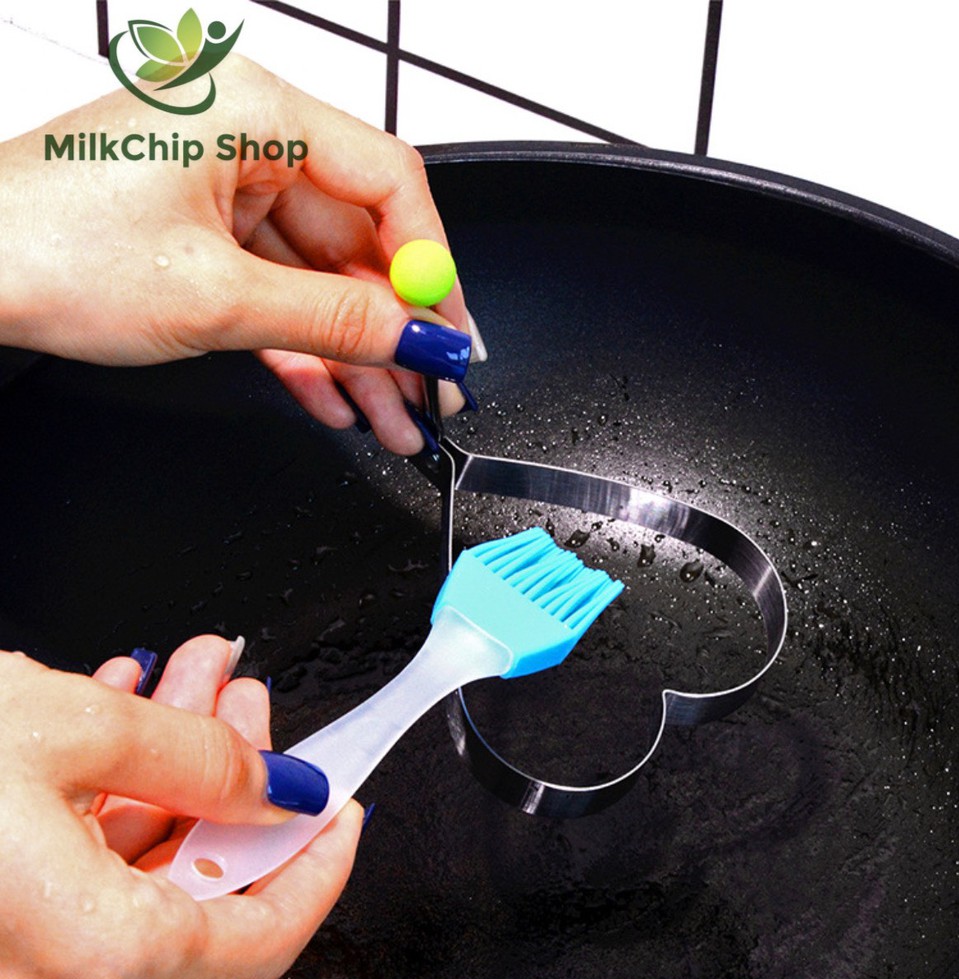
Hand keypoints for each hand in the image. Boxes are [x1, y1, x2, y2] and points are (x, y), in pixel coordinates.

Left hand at [0, 55, 477, 454]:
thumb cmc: (39, 249)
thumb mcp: (214, 297)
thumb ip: (334, 320)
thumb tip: (418, 337)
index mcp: (254, 112)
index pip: (388, 182)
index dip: (433, 266)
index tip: (450, 331)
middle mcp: (246, 140)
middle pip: (360, 241)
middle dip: (395, 330)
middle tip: (431, 389)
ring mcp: (224, 192)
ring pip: (322, 281)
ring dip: (357, 356)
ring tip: (394, 418)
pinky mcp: (205, 238)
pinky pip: (279, 296)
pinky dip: (307, 351)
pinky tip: (341, 400)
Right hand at [0, 636, 360, 978]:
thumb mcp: (81, 734)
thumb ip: (203, 760)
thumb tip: (280, 785)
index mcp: (107, 952)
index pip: (268, 935)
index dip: (321, 863)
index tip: (342, 806)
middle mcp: (63, 974)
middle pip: (201, 876)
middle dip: (237, 771)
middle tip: (248, 701)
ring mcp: (23, 948)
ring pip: (137, 853)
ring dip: (174, 756)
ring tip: (194, 677)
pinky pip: (78, 857)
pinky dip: (113, 781)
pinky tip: (124, 707)